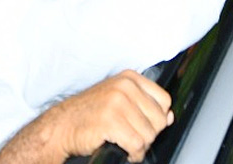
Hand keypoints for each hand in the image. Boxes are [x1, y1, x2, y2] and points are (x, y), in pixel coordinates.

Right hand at [41, 71, 172, 163]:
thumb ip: (145, 106)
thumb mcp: (119, 101)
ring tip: (127, 145)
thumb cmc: (89, 113)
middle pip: (158, 119)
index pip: (164, 100)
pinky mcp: (110, 120)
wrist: (62, 125)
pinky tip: (124, 151)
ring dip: (140, 147)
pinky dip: (133, 153)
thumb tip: (170, 117)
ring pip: (148, 134)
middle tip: (134, 139)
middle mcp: (125, 86)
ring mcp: (117, 102)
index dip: (158, 118)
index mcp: (129, 78)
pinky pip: (137, 144)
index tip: (146, 125)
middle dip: (149, 135)